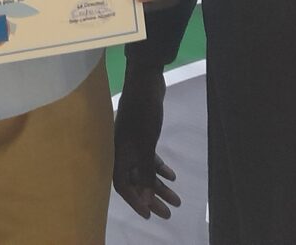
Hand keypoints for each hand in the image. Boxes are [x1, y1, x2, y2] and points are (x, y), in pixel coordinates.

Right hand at [113, 64, 179, 218]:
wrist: (146, 81)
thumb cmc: (143, 112)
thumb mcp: (146, 144)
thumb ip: (144, 172)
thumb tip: (144, 199)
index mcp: (118, 154)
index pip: (123, 185)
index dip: (136, 201)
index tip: (151, 215)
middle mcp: (122, 151)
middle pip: (135, 181)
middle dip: (152, 198)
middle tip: (168, 213)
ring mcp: (132, 143)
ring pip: (145, 171)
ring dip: (160, 185)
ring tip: (177, 199)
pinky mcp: (142, 135)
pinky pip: (149, 158)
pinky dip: (160, 168)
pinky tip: (172, 176)